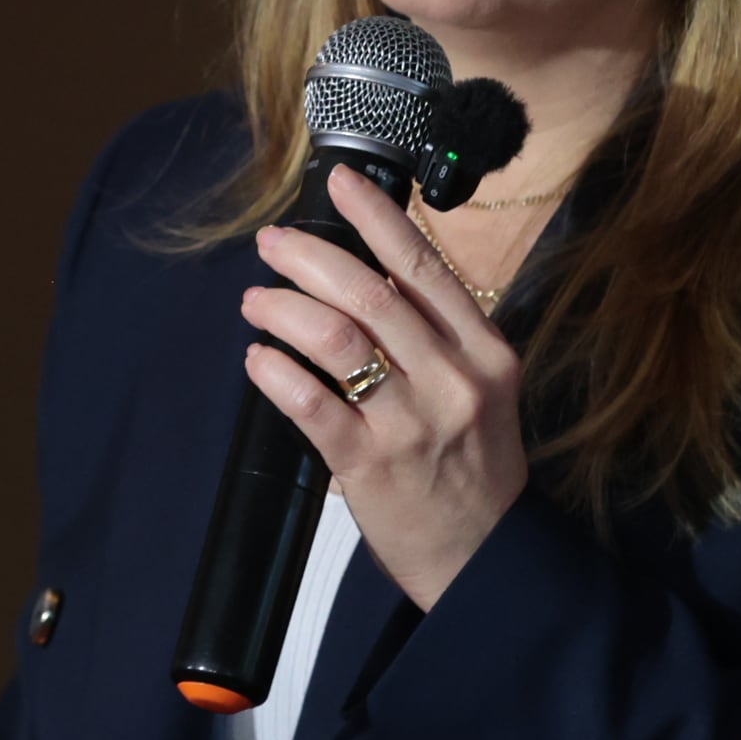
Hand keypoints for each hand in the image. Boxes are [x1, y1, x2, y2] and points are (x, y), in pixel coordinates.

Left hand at [239, 162, 529, 611]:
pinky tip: (258, 358)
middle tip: (272, 244)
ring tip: (255, 300)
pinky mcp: (370, 465)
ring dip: (285, 309)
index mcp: (485, 350)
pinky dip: (276, 372)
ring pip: (336, 340)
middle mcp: (453, 379)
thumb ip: (436, 333)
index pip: (425, 266)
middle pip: (371, 293)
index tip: (339, 183)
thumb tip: (368, 272)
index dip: (377, 217)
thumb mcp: (479, 387)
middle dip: (311, 257)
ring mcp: (411, 422)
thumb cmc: (472, 465)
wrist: (482, 556)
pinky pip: (311, 404)